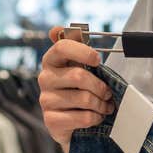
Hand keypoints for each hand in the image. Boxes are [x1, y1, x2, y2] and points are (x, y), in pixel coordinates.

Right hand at [40, 27, 113, 148]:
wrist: (70, 123)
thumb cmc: (77, 90)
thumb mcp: (78, 67)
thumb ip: (74, 48)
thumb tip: (55, 29)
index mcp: (51, 60)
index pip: (62, 47)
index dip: (82, 52)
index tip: (97, 60)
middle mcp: (45, 78)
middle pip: (79, 76)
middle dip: (100, 86)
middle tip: (108, 93)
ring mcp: (46, 100)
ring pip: (84, 98)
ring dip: (101, 104)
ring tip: (104, 106)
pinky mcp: (51, 120)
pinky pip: (83, 117)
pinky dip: (95, 118)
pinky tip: (95, 116)